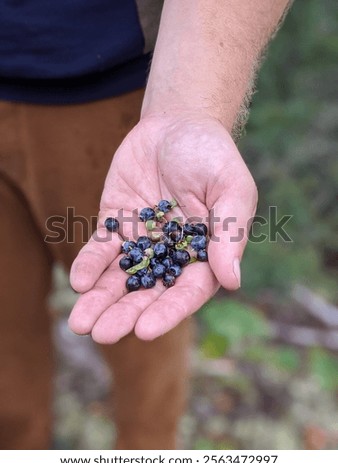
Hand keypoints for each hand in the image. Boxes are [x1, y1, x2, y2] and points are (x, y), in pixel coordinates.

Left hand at [69, 113, 256, 342]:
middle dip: (125, 314)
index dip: (168, 311)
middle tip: (102, 334)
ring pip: (120, 278)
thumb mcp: (230, 187)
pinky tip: (79, 281)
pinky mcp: (116, 226)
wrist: (177, 124)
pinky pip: (101, 249)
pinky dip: (90, 265)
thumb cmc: (211, 155)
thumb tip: (232, 281)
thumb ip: (229, 232)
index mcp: (203, 255)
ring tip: (80, 324)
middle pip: (148, 292)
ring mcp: (142, 243)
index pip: (187, 291)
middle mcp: (171, 256)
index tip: (145, 330)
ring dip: (100, 301)